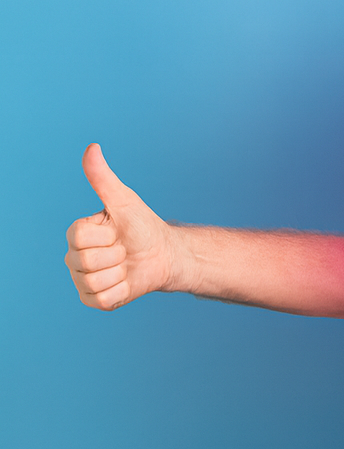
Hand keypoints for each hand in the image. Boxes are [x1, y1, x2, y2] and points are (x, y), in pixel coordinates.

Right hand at [64, 144, 181, 309]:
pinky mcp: (96, 300)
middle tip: (124, 249)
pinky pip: (104, 299)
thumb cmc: (144, 226)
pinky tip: (128, 280)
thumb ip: (103, 178)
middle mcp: (74, 258)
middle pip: (87, 261)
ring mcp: (83, 280)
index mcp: (76, 234)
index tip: (117, 231)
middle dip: (116, 254)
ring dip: (121, 273)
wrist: (165, 254)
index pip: (80, 237)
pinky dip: (123, 290)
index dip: (107, 234)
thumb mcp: (124, 200)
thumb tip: (92, 148)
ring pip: (95, 282)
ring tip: (126, 264)